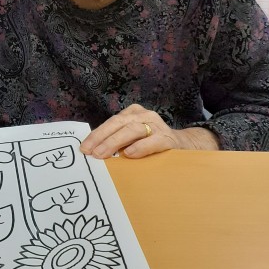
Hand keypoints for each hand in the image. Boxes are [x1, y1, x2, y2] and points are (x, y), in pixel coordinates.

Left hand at [80, 103, 219, 158]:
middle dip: (102, 138)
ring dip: (115, 143)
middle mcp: (143, 115)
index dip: (96, 135)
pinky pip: (152, 141)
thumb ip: (117, 142)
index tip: (84, 148)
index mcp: (132, 114)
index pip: (110, 122)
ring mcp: (156, 125)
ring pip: (132, 130)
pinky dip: (140, 147)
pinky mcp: (168, 138)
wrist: (185, 146)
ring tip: (102, 155)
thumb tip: (93, 153)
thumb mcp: (133, 139)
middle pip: (118, 124)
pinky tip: (129, 154)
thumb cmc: (152, 144)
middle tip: (90, 152)